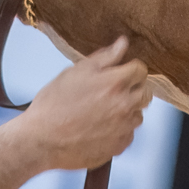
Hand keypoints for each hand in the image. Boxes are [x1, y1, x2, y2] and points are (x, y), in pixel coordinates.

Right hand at [22, 37, 150, 169]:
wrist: (43, 139)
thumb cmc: (54, 103)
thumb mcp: (75, 72)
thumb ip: (104, 57)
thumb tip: (122, 43)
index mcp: (115, 83)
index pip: (140, 69)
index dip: (130, 68)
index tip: (120, 72)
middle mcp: (125, 105)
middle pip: (145, 92)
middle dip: (133, 88)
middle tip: (112, 91)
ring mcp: (125, 127)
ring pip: (138, 114)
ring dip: (127, 110)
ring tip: (102, 110)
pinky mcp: (120, 145)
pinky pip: (128, 133)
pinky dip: (119, 129)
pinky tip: (100, 127)